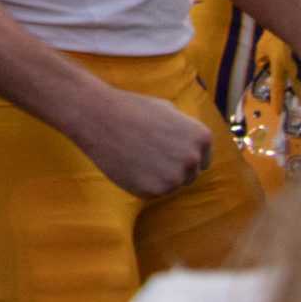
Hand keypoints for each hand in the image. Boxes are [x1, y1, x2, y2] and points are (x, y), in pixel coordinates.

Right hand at [72, 86, 211, 197]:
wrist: (98, 115)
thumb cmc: (131, 108)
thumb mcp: (168, 110)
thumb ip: (186, 132)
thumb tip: (194, 147)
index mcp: (201, 138)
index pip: (202, 160)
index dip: (181, 155)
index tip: (163, 147)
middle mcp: (193, 159)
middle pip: (189, 175)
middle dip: (170, 167)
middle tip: (146, 151)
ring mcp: (174, 177)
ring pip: (171, 186)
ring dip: (157, 176)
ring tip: (135, 155)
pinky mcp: (153, 191)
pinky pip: (152, 192)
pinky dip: (141, 182)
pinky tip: (128, 164)